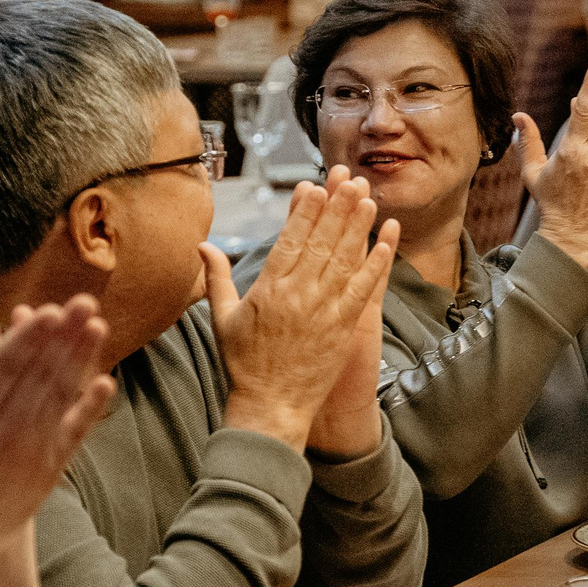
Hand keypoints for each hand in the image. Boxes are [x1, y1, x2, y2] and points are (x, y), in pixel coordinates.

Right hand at [0, 252, 114, 558]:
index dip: (26, 339)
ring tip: (96, 324)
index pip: (0, 372)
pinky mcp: (44, 473)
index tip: (47, 311)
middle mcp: (3, 435)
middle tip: (82, 300)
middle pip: (39, 376)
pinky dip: (90, 409)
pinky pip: (72, 435)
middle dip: (62, 336)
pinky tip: (106, 383)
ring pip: (59, 397)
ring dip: (79, 359)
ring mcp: (28, 454)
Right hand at [208, 172, 399, 450]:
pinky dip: (375, 263)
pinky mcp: (344, 327)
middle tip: (350, 179)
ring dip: (358, 226)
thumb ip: (217, 277)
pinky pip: (363, 289)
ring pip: (344, 258)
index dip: (304, 210)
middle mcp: (298, 294)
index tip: (315, 186)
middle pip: (322, 240)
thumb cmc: (243, 364)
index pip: (290, 239)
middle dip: (337, 206)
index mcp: (268, 288)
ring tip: (368, 198)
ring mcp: (324, 310)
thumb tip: (202, 246)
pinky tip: (385, 242)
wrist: (271, 407)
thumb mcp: (222, 318)